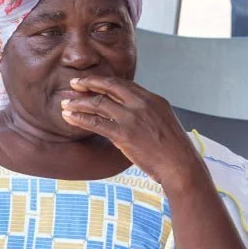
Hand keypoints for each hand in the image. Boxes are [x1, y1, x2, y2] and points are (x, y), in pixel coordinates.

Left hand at [61, 76, 204, 187]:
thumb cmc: (176, 151)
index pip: (125, 84)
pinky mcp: (124, 134)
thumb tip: (135, 116)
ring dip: (79, 102)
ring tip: (65, 103)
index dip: (106, 82)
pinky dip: (79, 118)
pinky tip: (69, 118)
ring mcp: (133, 118)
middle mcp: (142, 104)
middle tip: (74, 83)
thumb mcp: (166, 124)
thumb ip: (150, 115)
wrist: (182, 166)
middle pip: (110, 86)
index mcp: (154, 100)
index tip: (94, 82)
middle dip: (89, 82)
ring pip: (98, 103)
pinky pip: (96, 122)